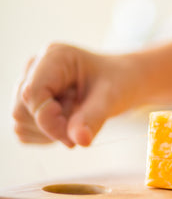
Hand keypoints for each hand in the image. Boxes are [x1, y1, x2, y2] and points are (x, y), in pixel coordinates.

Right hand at [12, 43, 138, 146]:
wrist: (124, 80)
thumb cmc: (120, 82)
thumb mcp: (111, 98)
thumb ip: (93, 118)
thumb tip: (79, 141)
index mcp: (54, 57)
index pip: (33, 93)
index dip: (49, 120)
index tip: (74, 134)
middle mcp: (36, 67)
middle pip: (22, 110)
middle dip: (51, 125)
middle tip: (81, 122)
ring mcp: (30, 84)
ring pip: (20, 121)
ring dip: (49, 131)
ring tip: (77, 116)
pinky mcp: (30, 102)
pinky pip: (25, 130)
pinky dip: (46, 136)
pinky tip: (68, 123)